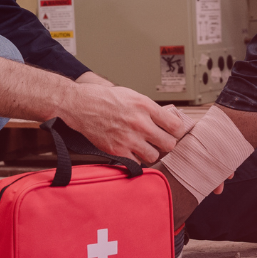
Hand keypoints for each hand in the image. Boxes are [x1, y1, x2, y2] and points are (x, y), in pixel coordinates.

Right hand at [58, 82, 187, 163]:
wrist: (80, 105)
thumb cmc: (104, 98)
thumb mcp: (132, 95)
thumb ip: (149, 108)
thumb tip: (165, 120)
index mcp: (145, 106)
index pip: (175, 125)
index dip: (176, 130)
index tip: (173, 132)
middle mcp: (139, 123)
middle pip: (169, 144)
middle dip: (166, 143)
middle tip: (160, 141)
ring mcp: (129, 138)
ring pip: (154, 156)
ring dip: (151, 152)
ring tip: (144, 146)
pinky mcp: (117, 151)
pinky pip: (137, 162)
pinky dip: (136, 158)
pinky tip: (131, 150)